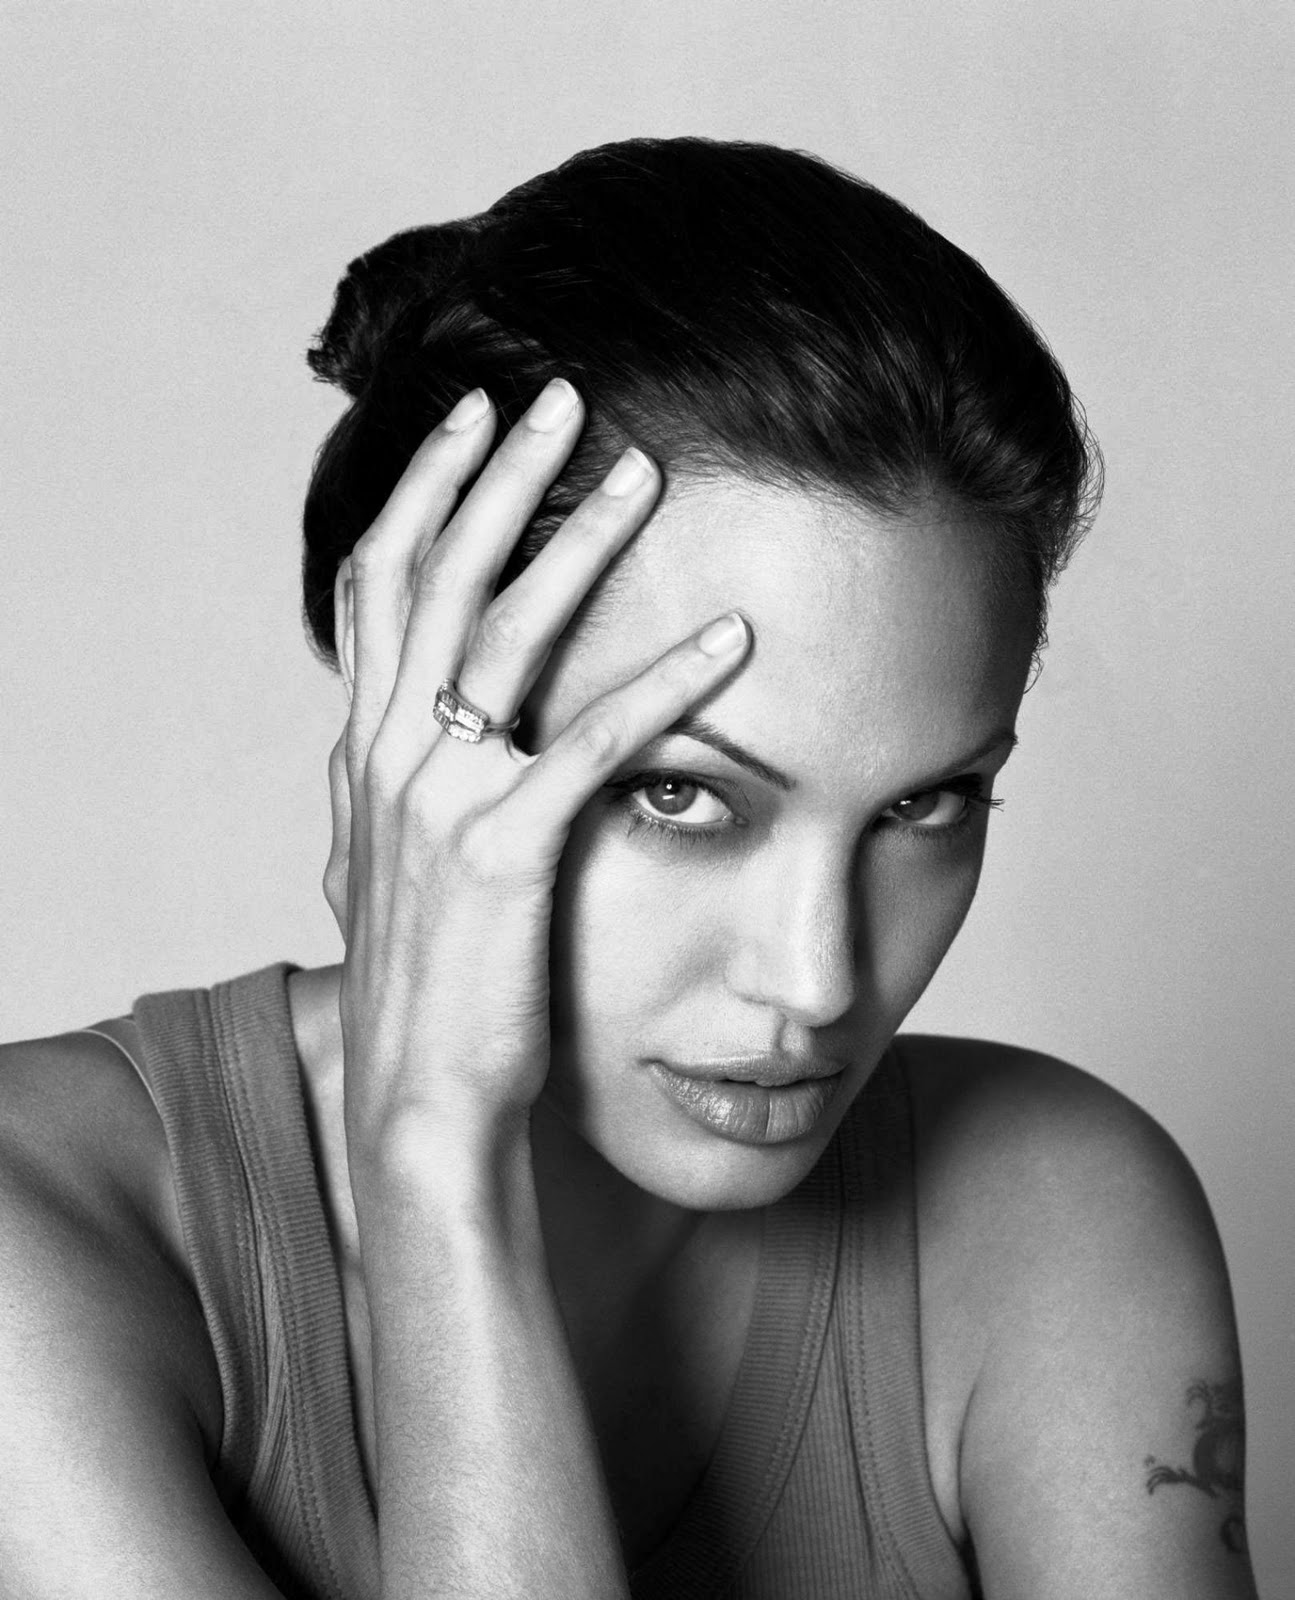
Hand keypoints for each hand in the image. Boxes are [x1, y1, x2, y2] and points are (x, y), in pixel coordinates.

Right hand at [325, 378, 751, 1179]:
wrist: (418, 1097)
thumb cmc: (427, 985)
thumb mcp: (384, 866)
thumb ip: (391, 786)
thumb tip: (394, 731)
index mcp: (366, 749)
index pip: (379, 584)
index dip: (422, 490)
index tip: (473, 419)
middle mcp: (388, 755)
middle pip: (437, 573)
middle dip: (496, 473)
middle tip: (561, 396)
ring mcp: (440, 797)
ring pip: (505, 630)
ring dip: (576, 540)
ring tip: (643, 472)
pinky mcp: (504, 851)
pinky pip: (590, 743)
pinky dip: (665, 683)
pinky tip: (732, 640)